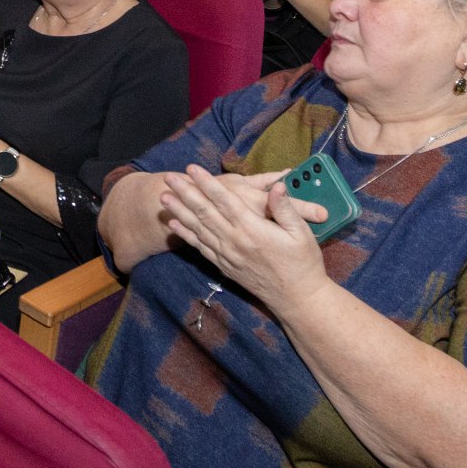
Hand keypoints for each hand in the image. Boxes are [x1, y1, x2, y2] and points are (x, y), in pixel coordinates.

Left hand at [160, 166, 330, 317]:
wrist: (296, 299)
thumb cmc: (303, 263)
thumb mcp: (301, 233)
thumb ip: (286, 208)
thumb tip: (277, 185)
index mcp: (253, 229)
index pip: (224, 200)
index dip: (207, 183)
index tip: (192, 168)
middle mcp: (235, 241)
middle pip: (205, 212)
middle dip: (185, 193)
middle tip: (168, 177)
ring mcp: (227, 255)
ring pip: (198, 229)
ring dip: (179, 211)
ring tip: (163, 198)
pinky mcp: (225, 266)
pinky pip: (201, 248)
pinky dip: (186, 235)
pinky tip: (174, 225)